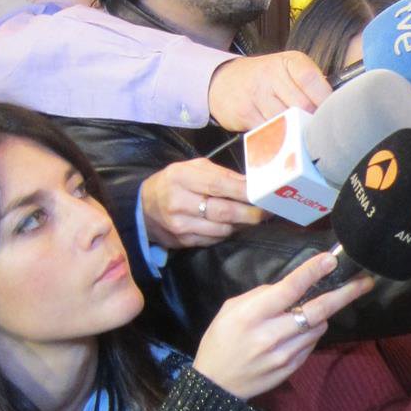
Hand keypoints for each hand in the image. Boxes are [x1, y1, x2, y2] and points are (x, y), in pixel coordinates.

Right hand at [140, 158, 264, 248]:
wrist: (142, 207)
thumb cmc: (174, 183)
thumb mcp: (193, 168)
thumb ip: (221, 174)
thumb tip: (251, 184)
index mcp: (182, 178)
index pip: (220, 185)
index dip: (246, 192)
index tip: (265, 194)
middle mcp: (179, 202)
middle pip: (224, 212)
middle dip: (250, 213)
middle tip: (268, 211)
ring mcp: (180, 225)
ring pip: (222, 229)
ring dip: (241, 224)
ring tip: (252, 217)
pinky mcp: (183, 242)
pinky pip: (214, 240)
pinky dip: (227, 233)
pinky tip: (233, 225)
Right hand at [193, 253, 373, 398]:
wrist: (216, 385)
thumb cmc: (221, 339)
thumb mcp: (231, 309)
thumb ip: (262, 295)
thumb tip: (292, 286)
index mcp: (251, 315)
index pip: (289, 289)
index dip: (313, 272)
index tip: (332, 259)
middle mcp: (271, 335)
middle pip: (318, 311)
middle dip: (345, 294)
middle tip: (365, 281)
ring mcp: (284, 355)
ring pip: (319, 326)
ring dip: (320, 314)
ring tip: (306, 312)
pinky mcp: (292, 368)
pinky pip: (312, 343)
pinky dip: (310, 332)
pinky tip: (296, 331)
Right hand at [207, 50, 331, 130]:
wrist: (223, 80)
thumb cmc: (266, 79)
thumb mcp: (288, 71)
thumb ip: (311, 86)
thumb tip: (337, 110)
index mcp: (290, 61)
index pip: (313, 81)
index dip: (325, 103)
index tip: (332, 116)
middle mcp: (271, 73)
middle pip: (302, 106)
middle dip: (313, 122)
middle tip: (319, 133)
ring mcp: (256, 93)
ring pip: (286, 121)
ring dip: (296, 132)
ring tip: (302, 137)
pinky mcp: (244, 112)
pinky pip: (268, 132)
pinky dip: (278, 139)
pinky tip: (282, 138)